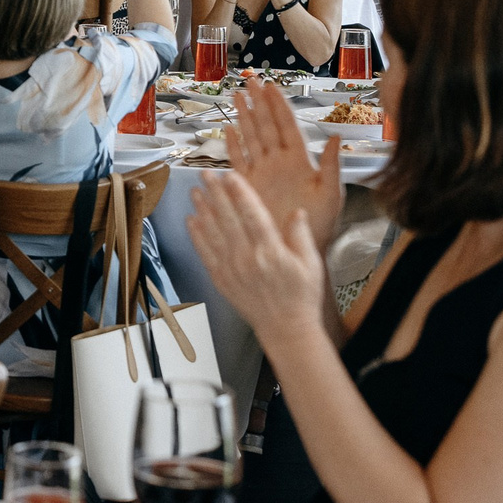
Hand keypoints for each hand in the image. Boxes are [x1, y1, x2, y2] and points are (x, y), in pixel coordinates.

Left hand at [184, 170, 330, 350]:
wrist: (286, 329)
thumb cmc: (301, 296)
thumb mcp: (311, 263)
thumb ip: (301, 235)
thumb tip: (296, 211)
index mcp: (271, 251)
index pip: (252, 214)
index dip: (240, 192)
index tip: (230, 175)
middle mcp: (248, 258)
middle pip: (228, 219)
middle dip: (216, 193)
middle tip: (206, 174)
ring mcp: (232, 269)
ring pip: (213, 233)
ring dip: (203, 210)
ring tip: (196, 191)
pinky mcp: (222, 280)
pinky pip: (205, 253)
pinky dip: (197, 236)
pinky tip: (191, 220)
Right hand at [226, 82, 343, 251]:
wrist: (296, 249)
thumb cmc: (318, 226)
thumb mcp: (332, 196)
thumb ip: (331, 166)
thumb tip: (335, 137)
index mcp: (299, 161)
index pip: (287, 125)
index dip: (278, 105)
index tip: (271, 86)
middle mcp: (279, 162)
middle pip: (266, 126)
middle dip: (258, 103)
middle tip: (250, 82)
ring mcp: (262, 173)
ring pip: (251, 138)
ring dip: (244, 117)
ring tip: (238, 97)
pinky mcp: (248, 186)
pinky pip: (238, 160)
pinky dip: (233, 145)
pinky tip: (229, 130)